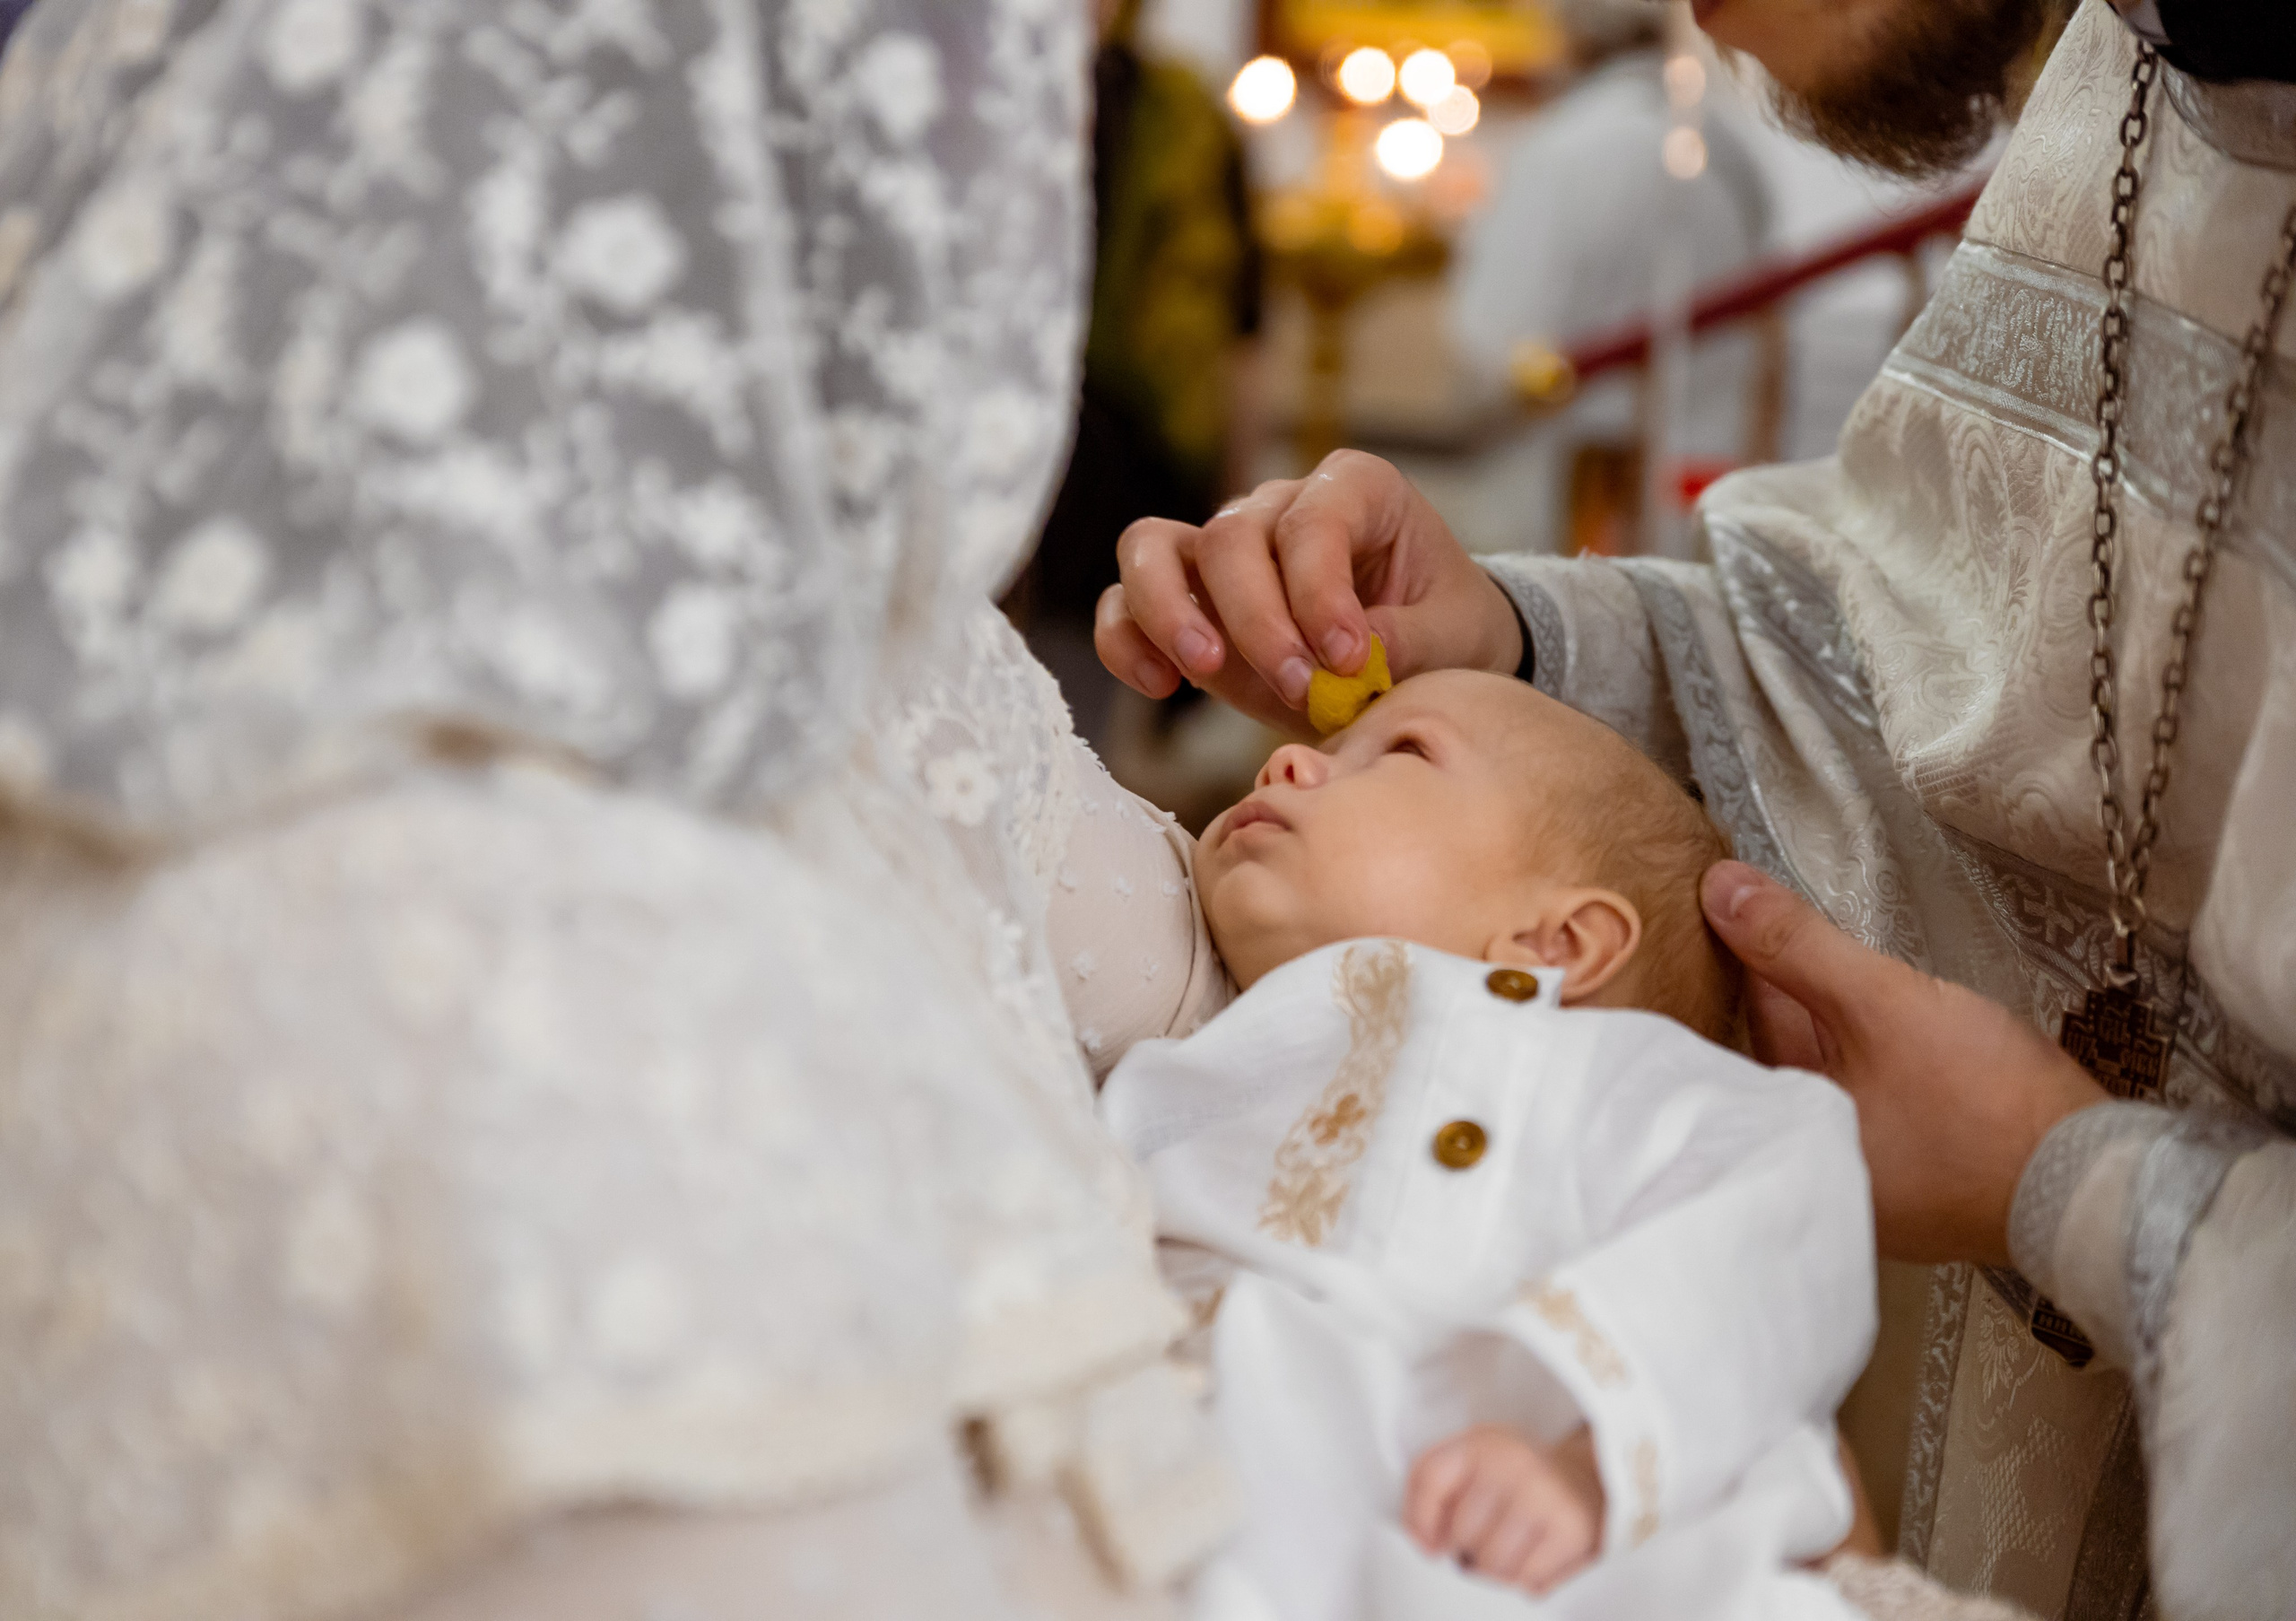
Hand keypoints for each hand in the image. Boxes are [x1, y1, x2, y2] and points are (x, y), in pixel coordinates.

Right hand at [1093, 450, 1522, 733]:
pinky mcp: (1186, 599)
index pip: (1313, 521)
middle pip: (1231, 537)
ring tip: (1204, 669)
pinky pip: (1125, 602)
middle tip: (1299, 687)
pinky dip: (1127, 640)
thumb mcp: (1452, 637)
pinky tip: (1159, 685)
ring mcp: (1222, 547)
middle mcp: (1279, 505)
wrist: (1425, 654)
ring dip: (1170, 612)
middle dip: (1257, 621)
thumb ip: (1406, 642)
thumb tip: (1343, 660)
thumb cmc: (1443, 627)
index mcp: (1356, 490)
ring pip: (1153, 547)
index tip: (1349, 659)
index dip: (1321, 591)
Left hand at [1403, 1424, 1603, 1595]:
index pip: (1430, 1477)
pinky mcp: (1572, 1530)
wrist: (1588, 1481)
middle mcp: (1513, 1462)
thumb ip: (1434, 1489)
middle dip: (1466, 1550)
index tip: (1429, 1543)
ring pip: (1491, 1565)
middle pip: (1460, 1533)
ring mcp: (1545, 1496)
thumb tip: (1426, 1545)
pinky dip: (1526, 1580)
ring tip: (1511, 1550)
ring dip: (1496, 1570)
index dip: (1419, 1518)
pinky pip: (1526, 1581)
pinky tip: (1536, 1558)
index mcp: (1483, 1442)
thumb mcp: (1474, 1464)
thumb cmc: (1518, 1480)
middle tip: (1488, 1540)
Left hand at [1700, 862, 2111, 1266]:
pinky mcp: (1916, 1177)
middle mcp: (1812, 1168)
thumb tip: (1720, 888)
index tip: (1725, 909)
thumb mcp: (1880, 1003)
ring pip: (1827, 1076)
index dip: (1737, 967)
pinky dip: (1866, 1060)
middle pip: (1779, 1058)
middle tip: (1767, 919)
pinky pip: (1870, 1102)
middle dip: (1778, 993)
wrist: (2093, 1181)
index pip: (1735, 1037)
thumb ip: (1795, 945)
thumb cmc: (1982, 1104)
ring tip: (1818, 955)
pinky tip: (1876, 1022)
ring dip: (1825, 1024)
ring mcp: (1867, 1178)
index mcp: (1783, 1141)